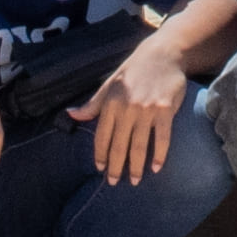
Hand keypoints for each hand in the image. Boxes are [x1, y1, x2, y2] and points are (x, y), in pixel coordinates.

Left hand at [84, 38, 193, 186]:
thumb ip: (93, 104)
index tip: (100, 169)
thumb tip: (71, 114)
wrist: (164, 54)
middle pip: (119, 145)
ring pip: (139, 146)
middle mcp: (127, 108)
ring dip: (136, 167)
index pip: (102, 136)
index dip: (100, 155)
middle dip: (115, 167)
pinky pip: (162, 138)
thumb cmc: (135, 69)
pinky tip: (156, 168)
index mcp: (111, 103)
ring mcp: (147, 110)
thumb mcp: (110, 83)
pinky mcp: (165, 111)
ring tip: (134, 180)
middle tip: (113, 182)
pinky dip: (159, 155)